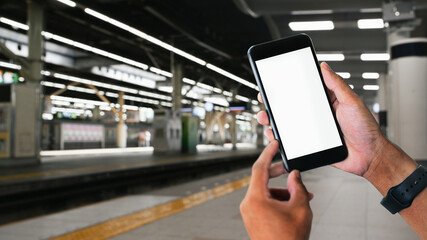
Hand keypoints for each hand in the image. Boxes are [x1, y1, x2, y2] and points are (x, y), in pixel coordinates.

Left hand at [240, 141, 312, 239]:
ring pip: (265, 191)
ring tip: (301, 196)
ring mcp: (248, 212)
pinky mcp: (252, 218)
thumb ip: (299, 186)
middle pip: (262, 178)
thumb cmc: (290, 239)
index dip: (268, 153)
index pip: (259, 167)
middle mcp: (248, 203)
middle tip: (291, 169)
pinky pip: (263, 201)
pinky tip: (293, 205)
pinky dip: (277, 199)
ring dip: (282, 190)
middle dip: (279, 173)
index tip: (274, 143)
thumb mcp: (301, 207)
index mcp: (256, 198)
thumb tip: (295, 175)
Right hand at [256, 62, 387, 176]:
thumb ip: (337, 85)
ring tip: (265, 117)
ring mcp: (312, 130)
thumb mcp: (352, 102)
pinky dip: (280, 138)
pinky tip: (274, 135)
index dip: (289, 85)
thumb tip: (324, 67)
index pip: (304, 90)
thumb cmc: (366, 129)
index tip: (275, 79)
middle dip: (275, 103)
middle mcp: (317, 114)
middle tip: (264, 98)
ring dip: (273, 120)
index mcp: (327, 101)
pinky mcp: (310, 144)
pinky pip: (292, 140)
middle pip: (291, 106)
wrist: (370, 156)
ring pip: (288, 123)